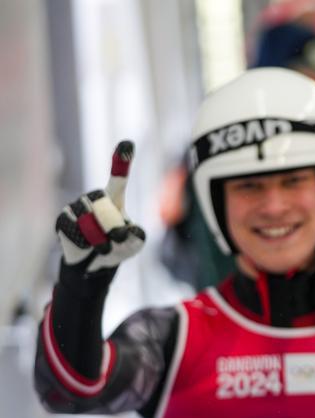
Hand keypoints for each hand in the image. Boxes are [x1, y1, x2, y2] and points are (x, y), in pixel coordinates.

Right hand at [56, 140, 144, 272]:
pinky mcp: (62, 219)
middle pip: (104, 206)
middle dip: (114, 228)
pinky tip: (88, 246)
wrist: (94, 264)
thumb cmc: (119, 248)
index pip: (118, 179)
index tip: (128, 143)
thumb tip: (127, 231)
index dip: (122, 161)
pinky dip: (87, 244)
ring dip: (102, 240)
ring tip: (105, 247)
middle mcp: (93, 198)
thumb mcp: (135, 244)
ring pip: (90, 222)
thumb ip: (137, 237)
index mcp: (113, 198)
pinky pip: (75, 231)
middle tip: (120, 240)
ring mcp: (76, 207)